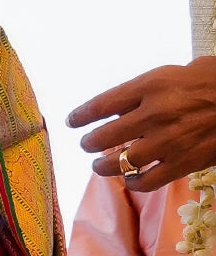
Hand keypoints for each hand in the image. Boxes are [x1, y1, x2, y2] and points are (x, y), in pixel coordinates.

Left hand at [70, 57, 215, 192]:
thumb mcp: (180, 72)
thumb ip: (149, 89)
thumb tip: (122, 106)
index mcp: (151, 85)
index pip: (100, 104)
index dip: (80, 116)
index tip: (72, 121)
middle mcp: (154, 114)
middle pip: (102, 137)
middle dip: (89, 144)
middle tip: (88, 145)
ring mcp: (167, 141)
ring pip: (118, 163)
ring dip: (104, 166)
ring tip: (100, 166)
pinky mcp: (183, 163)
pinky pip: (146, 181)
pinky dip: (134, 182)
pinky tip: (131, 180)